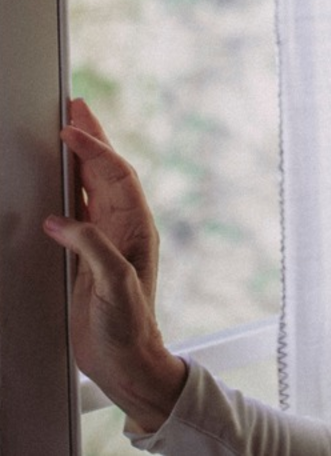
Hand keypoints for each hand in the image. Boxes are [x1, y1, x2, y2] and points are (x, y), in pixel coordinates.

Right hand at [43, 98, 185, 432]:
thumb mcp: (115, 287)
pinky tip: (57, 180)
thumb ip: (93, 250)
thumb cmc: (128, 328)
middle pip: (107, 171)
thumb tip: (63, 220)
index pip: (115, 177)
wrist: (126, 360)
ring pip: (93, 186)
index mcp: (136, 228)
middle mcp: (125, 227)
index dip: (95, 150)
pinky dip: (68, 188)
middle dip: (92, 138)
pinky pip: (80, 210)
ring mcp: (109, 238)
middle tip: (75, 106)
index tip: (72, 128)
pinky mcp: (92, 254)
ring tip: (67, 128)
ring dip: (81, 157)